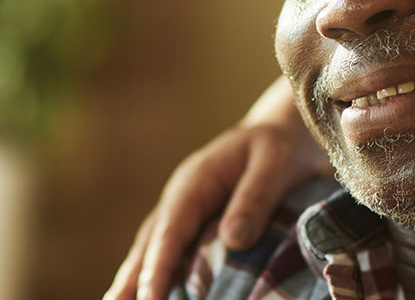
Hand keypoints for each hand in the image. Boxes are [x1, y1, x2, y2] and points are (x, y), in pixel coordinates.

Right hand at [104, 80, 330, 299]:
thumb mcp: (275, 163)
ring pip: (153, 248)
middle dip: (132, 277)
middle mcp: (181, 198)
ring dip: (136, 277)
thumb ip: (254, 198)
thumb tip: (233, 240)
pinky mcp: (195, 222)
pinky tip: (152, 294)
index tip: (149, 298)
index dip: (158, 267)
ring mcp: (184, 210)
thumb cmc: (280, 146)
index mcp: (195, 182)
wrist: (282, 132)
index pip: (170, 231)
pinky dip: (158, 272)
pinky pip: (172, 250)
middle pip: (149, 242)